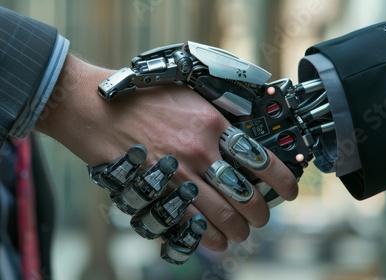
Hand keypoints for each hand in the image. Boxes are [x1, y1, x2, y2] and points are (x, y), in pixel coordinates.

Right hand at [35, 54, 298, 250]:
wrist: (96, 109)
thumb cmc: (140, 97)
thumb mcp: (188, 93)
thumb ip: (218, 113)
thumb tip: (243, 132)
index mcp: (212, 123)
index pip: (261, 159)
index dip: (282, 181)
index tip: (289, 192)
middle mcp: (200, 152)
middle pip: (246, 196)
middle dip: (261, 213)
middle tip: (263, 217)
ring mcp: (178, 176)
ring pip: (222, 216)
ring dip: (239, 230)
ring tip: (243, 232)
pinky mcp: (157, 193)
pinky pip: (191, 224)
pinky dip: (210, 238)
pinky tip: (218, 241)